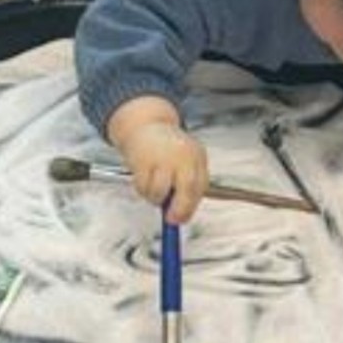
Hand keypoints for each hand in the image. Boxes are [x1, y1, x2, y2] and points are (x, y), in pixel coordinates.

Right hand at [107, 97, 208, 223]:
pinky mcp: (144, 160)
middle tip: (170, 219)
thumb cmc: (166, 147)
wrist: (144, 124)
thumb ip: (186, 184)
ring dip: (155, 198)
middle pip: (187, 190)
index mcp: (197, 156)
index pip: (200, 187)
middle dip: (178, 210)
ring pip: (160, 192)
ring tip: (153, 189)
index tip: (182, 218)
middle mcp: (183, 155)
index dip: (190, 207)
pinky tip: (143, 178)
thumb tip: (181, 214)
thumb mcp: (183, 161)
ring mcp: (163, 157)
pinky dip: (142, 189)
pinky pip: (143, 187)